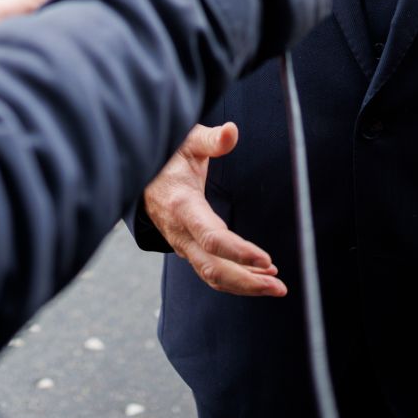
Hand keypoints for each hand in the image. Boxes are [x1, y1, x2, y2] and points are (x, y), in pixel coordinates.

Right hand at [144, 122, 285, 296]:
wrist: (139, 177)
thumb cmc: (166, 158)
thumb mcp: (186, 142)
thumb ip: (211, 139)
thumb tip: (232, 131)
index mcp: (182, 206)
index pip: (211, 238)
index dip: (238, 252)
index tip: (266, 259)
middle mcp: (180, 233)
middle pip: (213, 268)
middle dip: (247, 282)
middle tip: (279, 287)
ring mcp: (183, 244)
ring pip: (213, 275)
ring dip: (244, 285)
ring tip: (275, 286)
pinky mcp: (188, 249)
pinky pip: (211, 269)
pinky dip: (236, 277)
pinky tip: (259, 276)